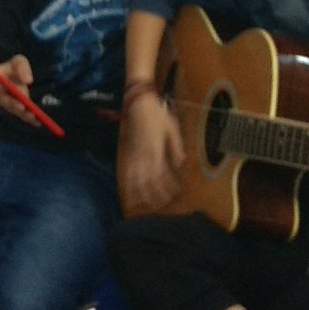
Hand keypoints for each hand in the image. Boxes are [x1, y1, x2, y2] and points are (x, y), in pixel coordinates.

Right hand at [0, 55, 38, 124]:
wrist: (3, 79)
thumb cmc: (11, 69)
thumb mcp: (17, 61)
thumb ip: (21, 67)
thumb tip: (28, 80)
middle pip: (2, 98)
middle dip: (11, 102)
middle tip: (20, 106)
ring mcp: (3, 102)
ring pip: (11, 108)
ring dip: (21, 113)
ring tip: (32, 115)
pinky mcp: (12, 108)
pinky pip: (19, 114)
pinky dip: (28, 118)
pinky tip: (38, 122)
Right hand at [118, 94, 184, 214]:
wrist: (139, 103)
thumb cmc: (158, 114)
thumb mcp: (172, 128)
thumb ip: (176, 147)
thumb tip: (181, 164)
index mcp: (155, 149)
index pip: (162, 174)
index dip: (168, 187)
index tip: (176, 195)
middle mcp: (142, 155)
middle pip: (148, 182)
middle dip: (156, 196)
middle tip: (164, 205)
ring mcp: (133, 155)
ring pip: (136, 181)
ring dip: (142, 195)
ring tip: (148, 206)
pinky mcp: (128, 154)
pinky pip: (127, 173)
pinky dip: (129, 186)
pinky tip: (132, 195)